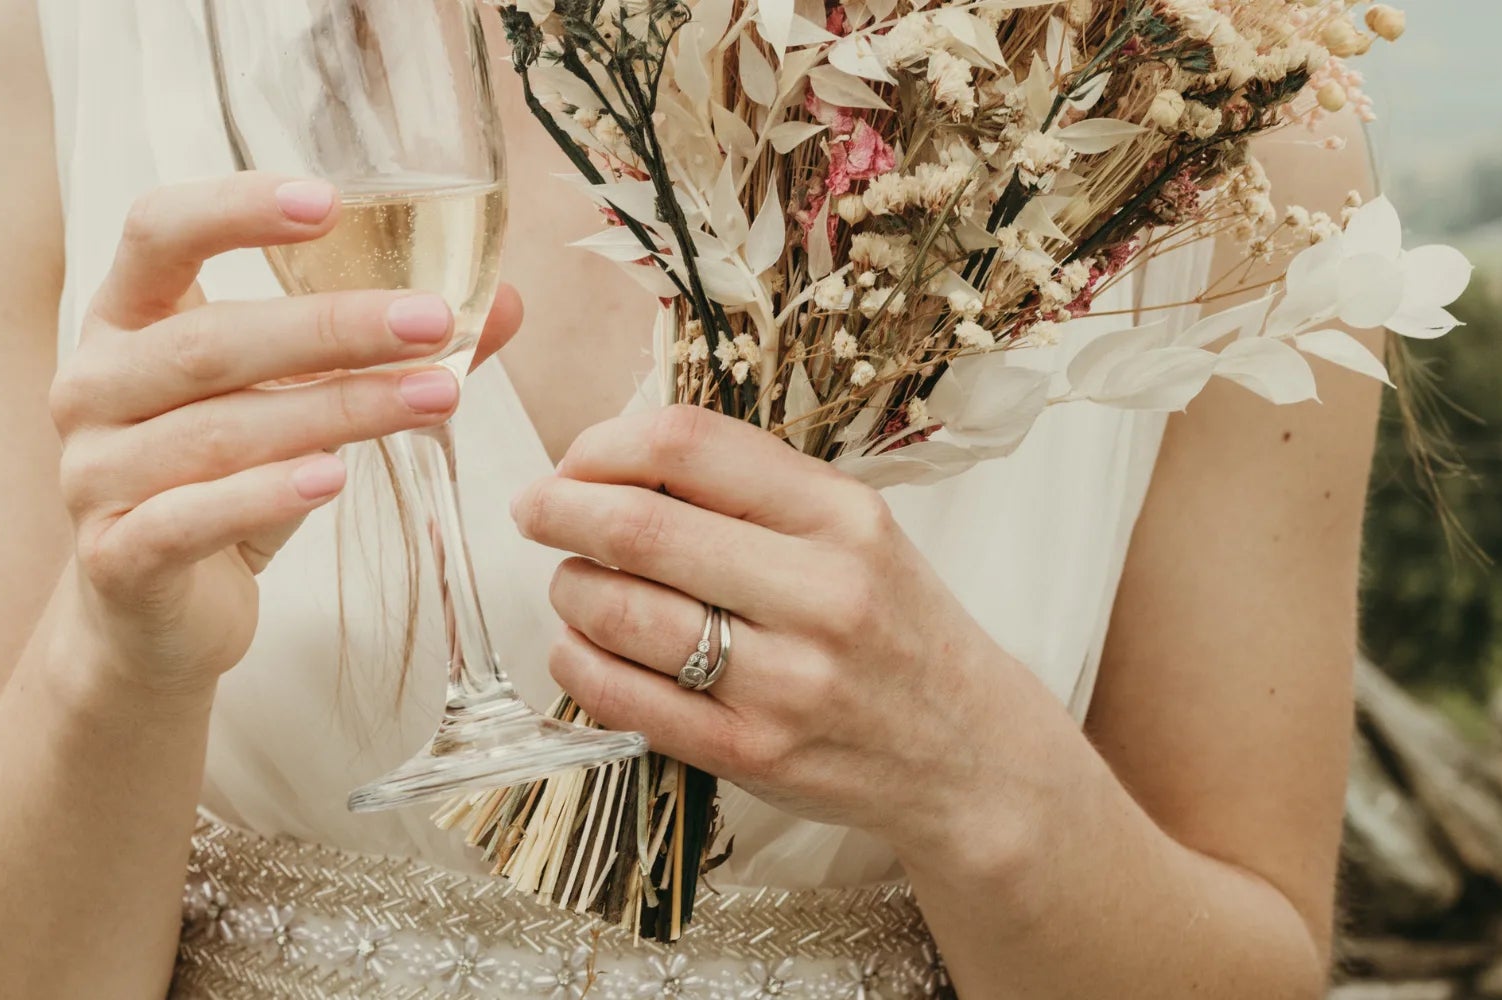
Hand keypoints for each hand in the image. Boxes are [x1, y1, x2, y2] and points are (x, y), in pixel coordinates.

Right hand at [51, 172, 520, 697]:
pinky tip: (333, 479)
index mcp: (125, 319)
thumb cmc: (224, 483)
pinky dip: (264, 496)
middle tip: (433, 322)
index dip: (235, 208)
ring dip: (336, 411)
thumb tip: (503, 302)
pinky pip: (187, 518)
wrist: (155, 618)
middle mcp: (93, 385)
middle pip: (209, 341)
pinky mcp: (114, 558)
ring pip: (217, 431)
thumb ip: (381, 351)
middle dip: (330, 328)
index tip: (330, 202)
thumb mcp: (295, 401)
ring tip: (433, 398)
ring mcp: (93, 474)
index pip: (156, 231)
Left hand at [512, 406, 1039, 856]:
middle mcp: (821, 593)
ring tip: (570, 583)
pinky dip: (578, 662)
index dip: (604, 444)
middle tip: (534, 511)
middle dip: (559, 511)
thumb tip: (614, 459)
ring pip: (620, 613)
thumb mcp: (855, 531)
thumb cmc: (893, 625)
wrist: (967, 754)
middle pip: (640, 528)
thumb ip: (751, 490)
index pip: (688, 446)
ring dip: (567, 589)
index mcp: (842, 516)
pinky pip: (625, 698)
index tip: (576, 460)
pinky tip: (578, 645)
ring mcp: (786, 681)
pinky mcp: (752, 753)